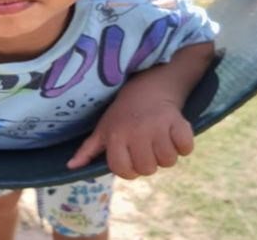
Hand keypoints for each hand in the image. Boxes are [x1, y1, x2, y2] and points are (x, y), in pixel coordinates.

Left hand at [66, 97, 193, 178]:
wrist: (148, 86)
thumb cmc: (122, 112)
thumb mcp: (103, 128)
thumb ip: (87, 150)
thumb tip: (70, 167)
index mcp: (116, 136)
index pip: (124, 171)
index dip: (129, 169)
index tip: (131, 157)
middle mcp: (136, 132)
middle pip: (148, 169)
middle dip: (149, 162)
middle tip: (147, 145)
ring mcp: (157, 126)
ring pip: (168, 161)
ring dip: (167, 154)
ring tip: (160, 138)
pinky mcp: (177, 121)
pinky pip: (185, 148)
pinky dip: (184, 144)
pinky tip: (174, 134)